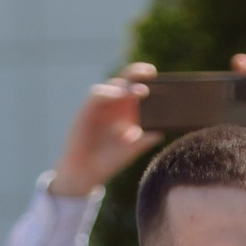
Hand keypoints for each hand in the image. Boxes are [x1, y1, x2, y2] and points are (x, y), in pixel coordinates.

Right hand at [48, 68, 155, 201]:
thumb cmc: (109, 161)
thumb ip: (144, 141)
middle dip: (137, 73)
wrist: (85, 172)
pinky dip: (108, 93)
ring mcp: (100, 106)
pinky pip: (96, 95)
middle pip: (126, 80)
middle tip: (150, 72)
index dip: (145, 78)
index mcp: (127, 109)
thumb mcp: (130, 151)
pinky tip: (118, 94)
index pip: (137, 86)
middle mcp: (114, 104)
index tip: (156, 74)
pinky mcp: (86, 110)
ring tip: (139, 91)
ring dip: (125, 86)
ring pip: (112, 85)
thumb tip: (160, 133)